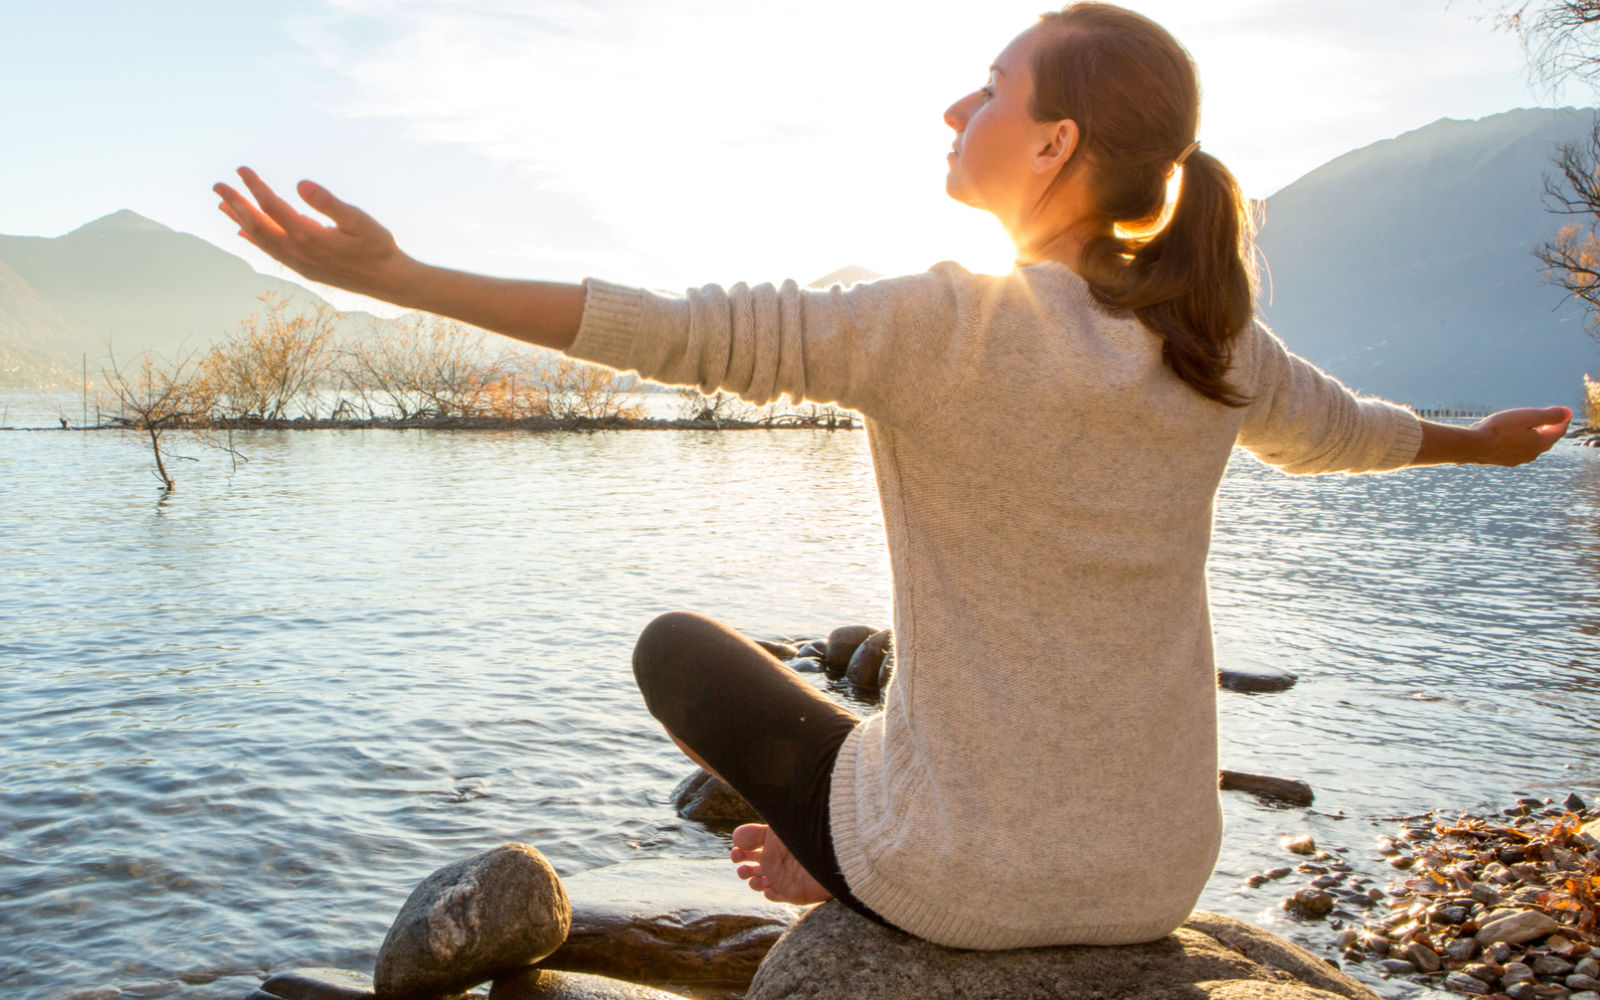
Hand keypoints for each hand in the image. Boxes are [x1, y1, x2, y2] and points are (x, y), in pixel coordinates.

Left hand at [212, 167, 415, 300]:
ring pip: (261, 240)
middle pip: (258, 224)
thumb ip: (329, 202)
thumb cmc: (379, 247)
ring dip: (241, 220)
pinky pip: (271, 252)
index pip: (273, 207)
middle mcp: (298, 252)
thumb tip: (300, 184)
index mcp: (309, 237)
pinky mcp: (304, 270)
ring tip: (222, 205)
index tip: (241, 168)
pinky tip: (245, 232)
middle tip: (217, 185)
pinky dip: (255, 239)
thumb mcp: (360, 220)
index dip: (255, 186)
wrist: (389, 282)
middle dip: (236, 203)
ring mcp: (299, 264)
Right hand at [1468, 406, 1571, 465]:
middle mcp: (1532, 454)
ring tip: (1530, 428)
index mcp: (1540, 443)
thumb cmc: (1499, 429)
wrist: (1473, 446)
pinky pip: (1518, 450)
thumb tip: (1568, 413)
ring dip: (1533, 437)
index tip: (1564, 411)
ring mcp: (1518, 459)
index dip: (1562, 420)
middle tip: (1549, 419)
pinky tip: (1511, 438)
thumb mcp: (1527, 416)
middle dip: (1549, 429)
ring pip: (1531, 447)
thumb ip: (1550, 415)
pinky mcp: (1504, 461)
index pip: (1558, 431)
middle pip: (1546, 440)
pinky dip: (1520, 443)